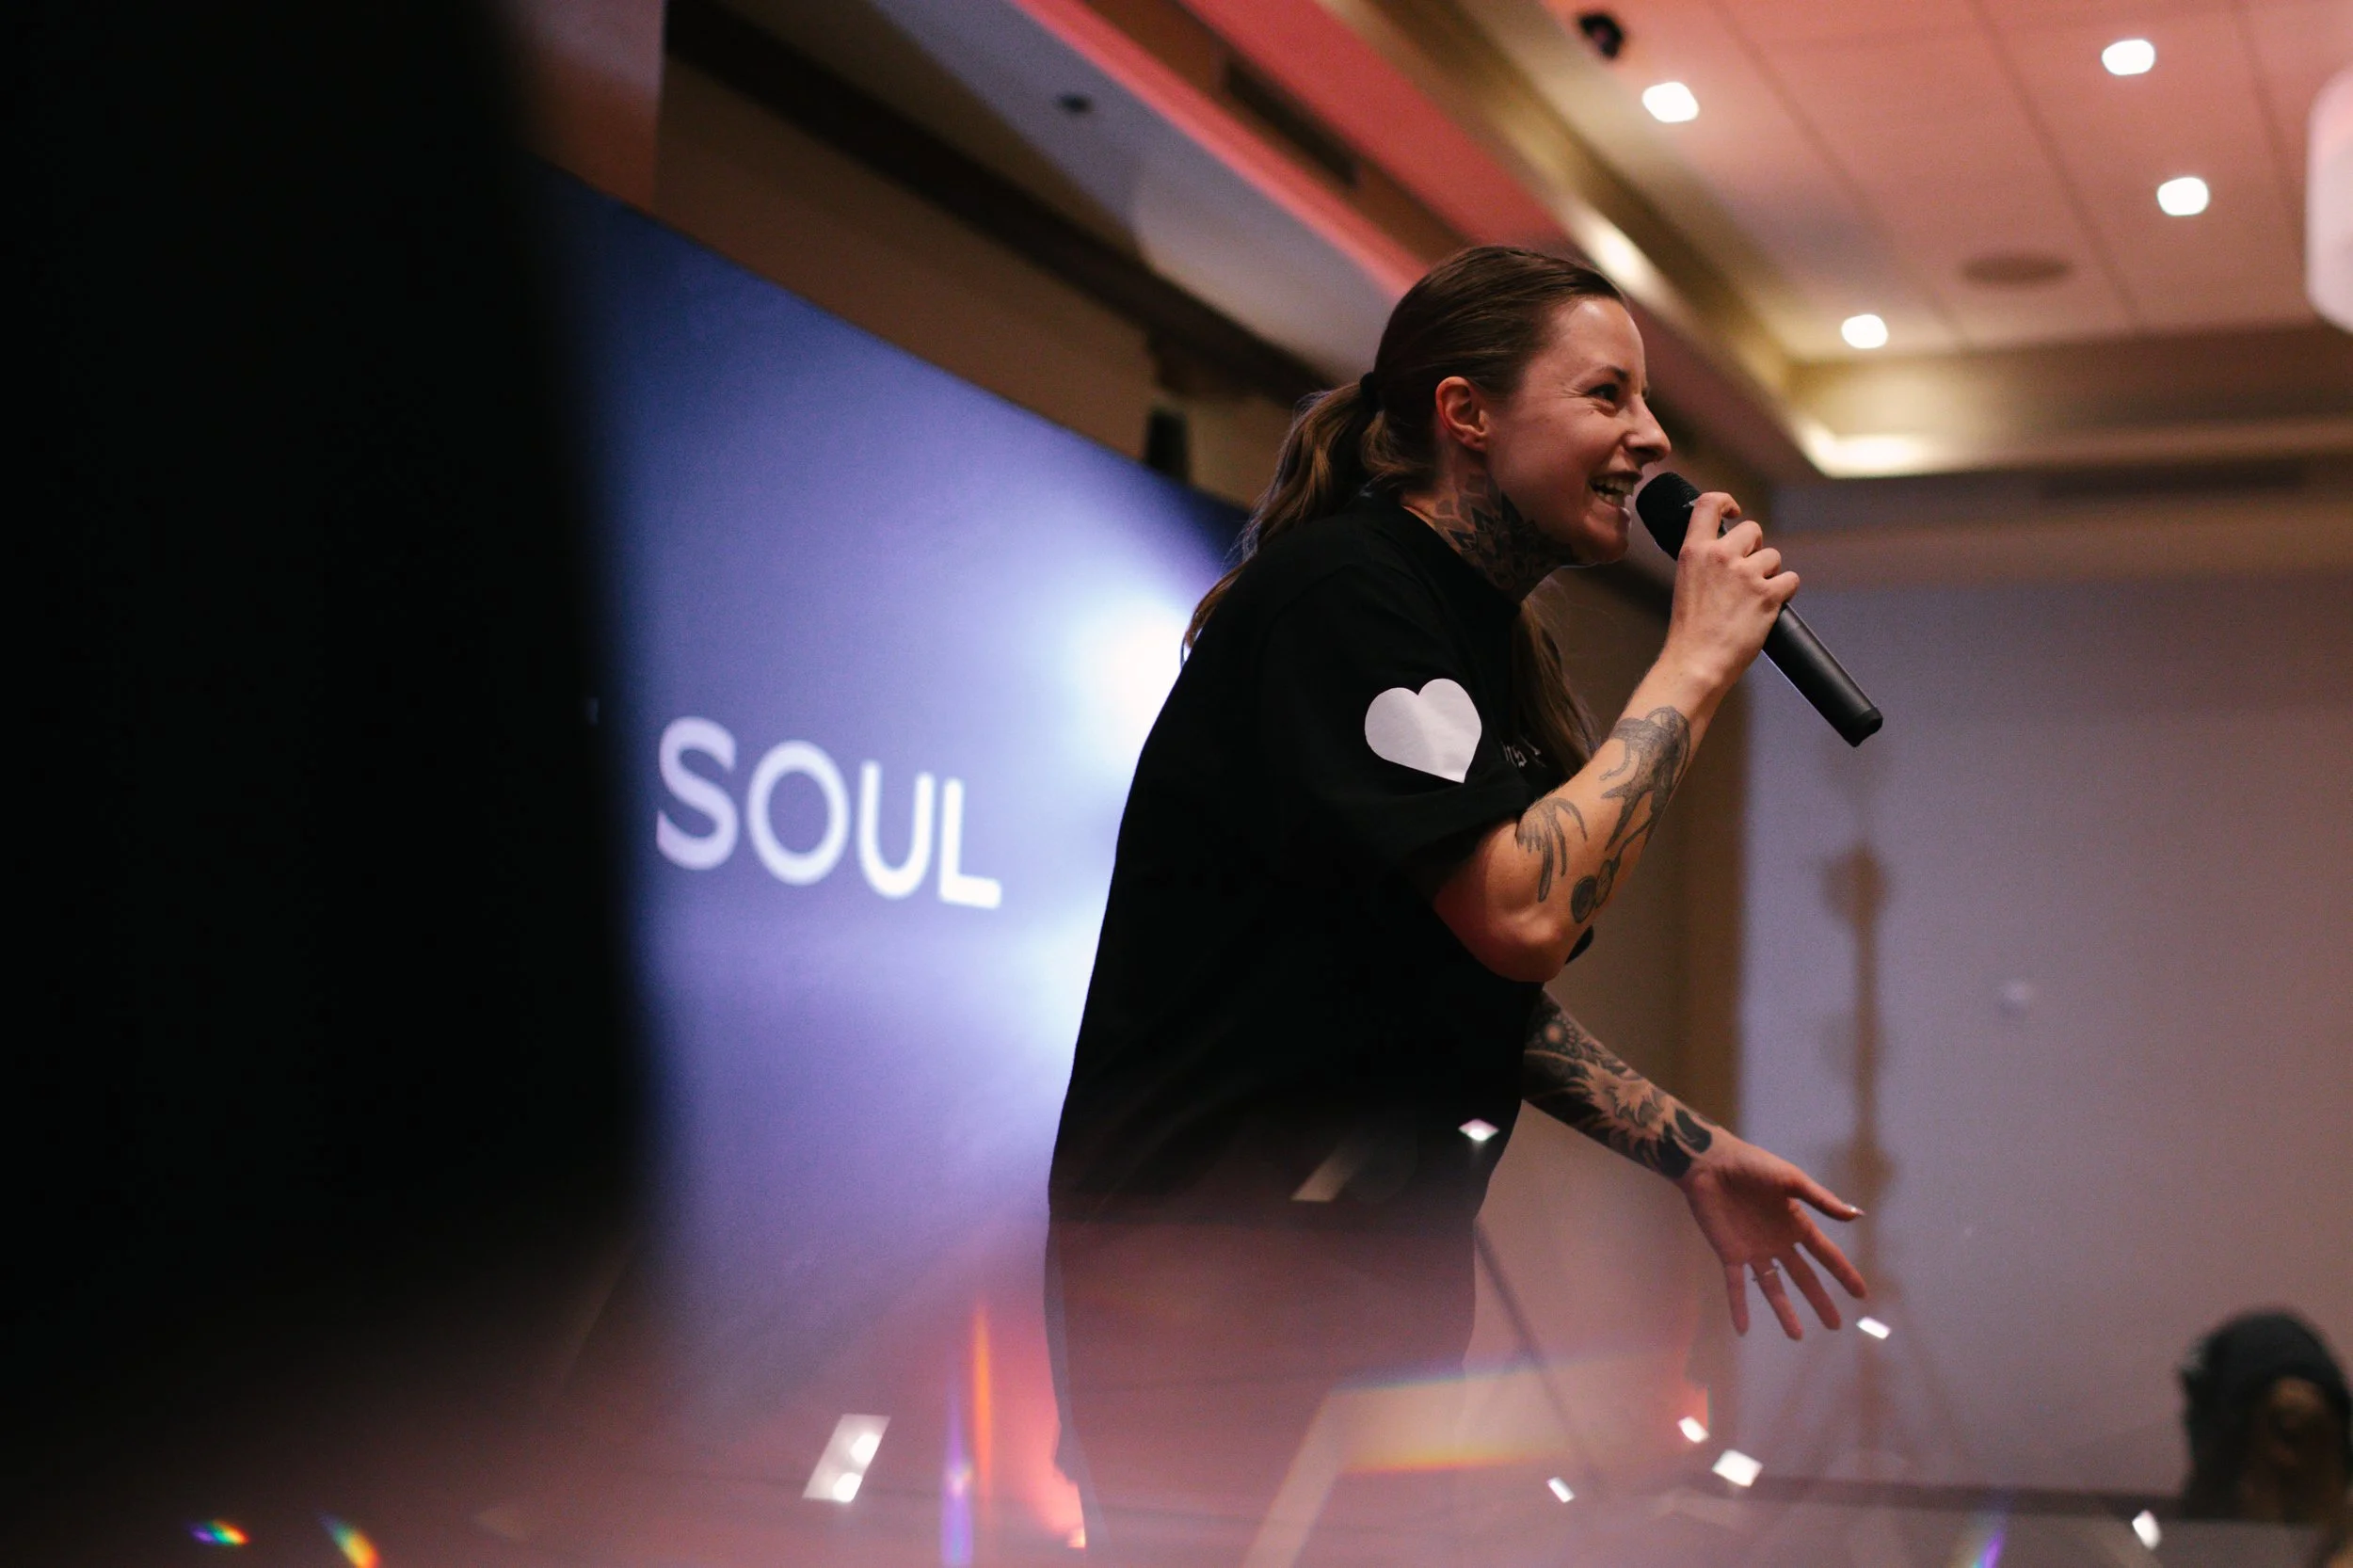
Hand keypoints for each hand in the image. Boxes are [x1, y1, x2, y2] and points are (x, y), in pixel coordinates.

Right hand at [1660, 491, 1797, 696]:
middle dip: (1756, 549)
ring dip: (1769, 575)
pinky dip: (1784, 592)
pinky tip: (1769, 606)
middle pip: (1753, 530)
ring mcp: (1745, 574)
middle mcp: (1720, 556)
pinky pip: (1791, 579)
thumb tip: (1729, 553)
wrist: (1696, 662)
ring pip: (1774, 557)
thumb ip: (1705, 561)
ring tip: (1753, 599)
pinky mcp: (1767, 594)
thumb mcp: (1686, 583)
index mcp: (1694, 551)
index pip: (1709, 504)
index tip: (1735, 513)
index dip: (1727, 502)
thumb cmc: (1690, 631)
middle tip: (1748, 573)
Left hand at [1676, 1130, 1865, 1338]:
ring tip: (1797, 1336)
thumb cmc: (1752, 1165)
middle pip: (1803, 1277)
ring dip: (1784, 1312)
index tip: (1861, 1295)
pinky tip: (1742, 1329)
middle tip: (1834, 1325)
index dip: (1843, 1274)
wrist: (1709, 1163)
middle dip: (1819, 1300)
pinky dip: (1739, 1307)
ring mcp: (1753, 1250)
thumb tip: (1856, 1215)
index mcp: (1795, 1224)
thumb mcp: (1790, 1179)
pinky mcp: (1728, 1253)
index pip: (1826, 1255)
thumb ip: (1821, 1199)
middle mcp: (1777, 1242)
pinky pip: (1735, 1285)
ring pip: (1772, 1287)